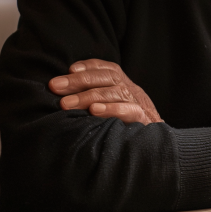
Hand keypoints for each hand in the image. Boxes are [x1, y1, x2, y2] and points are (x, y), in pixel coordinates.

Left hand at [48, 59, 162, 124]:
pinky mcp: (143, 119)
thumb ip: (95, 99)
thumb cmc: (127, 126)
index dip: (89, 66)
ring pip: (115, 92)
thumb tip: (63, 96)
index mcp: (124, 84)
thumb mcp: (112, 107)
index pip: (107, 68)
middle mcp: (132, 90)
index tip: (69, 69)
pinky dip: (111, 109)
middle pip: (107, 78)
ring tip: (65, 104)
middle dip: (79, 81)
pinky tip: (94, 110)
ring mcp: (138, 103)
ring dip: (88, 96)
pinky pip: (129, 110)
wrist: (155, 146)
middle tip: (54, 86)